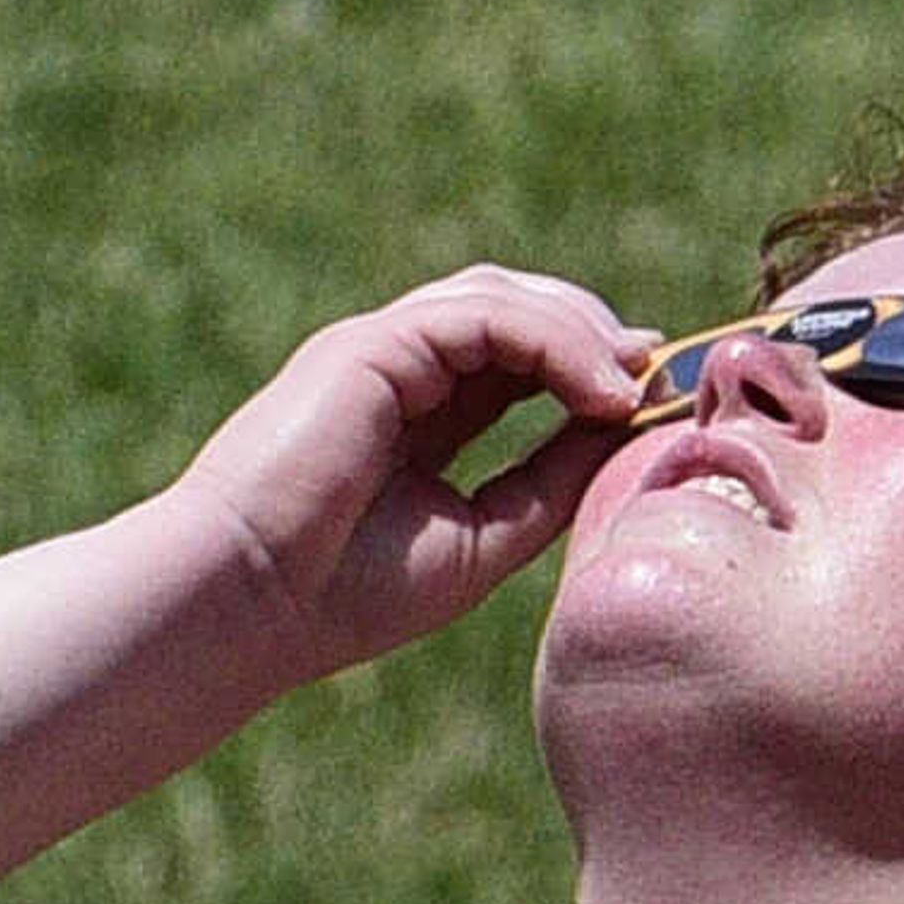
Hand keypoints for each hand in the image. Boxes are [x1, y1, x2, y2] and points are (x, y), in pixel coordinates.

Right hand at [167, 266, 654, 676]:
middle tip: (655, 374)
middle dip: (594, 330)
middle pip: (514, 308)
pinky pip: (481, 315)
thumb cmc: (344, 594)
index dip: (590, 366)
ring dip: (582, 330)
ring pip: (502, 298)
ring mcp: (380, 351)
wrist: (248, 605)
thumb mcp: (481, 539)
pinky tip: (598, 389)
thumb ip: (550, 484)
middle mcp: (397, 370)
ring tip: (632, 383)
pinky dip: (551, 340)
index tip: (652, 398)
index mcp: (416, 415)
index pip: (517, 359)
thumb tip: (625, 434)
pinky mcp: (370, 347)